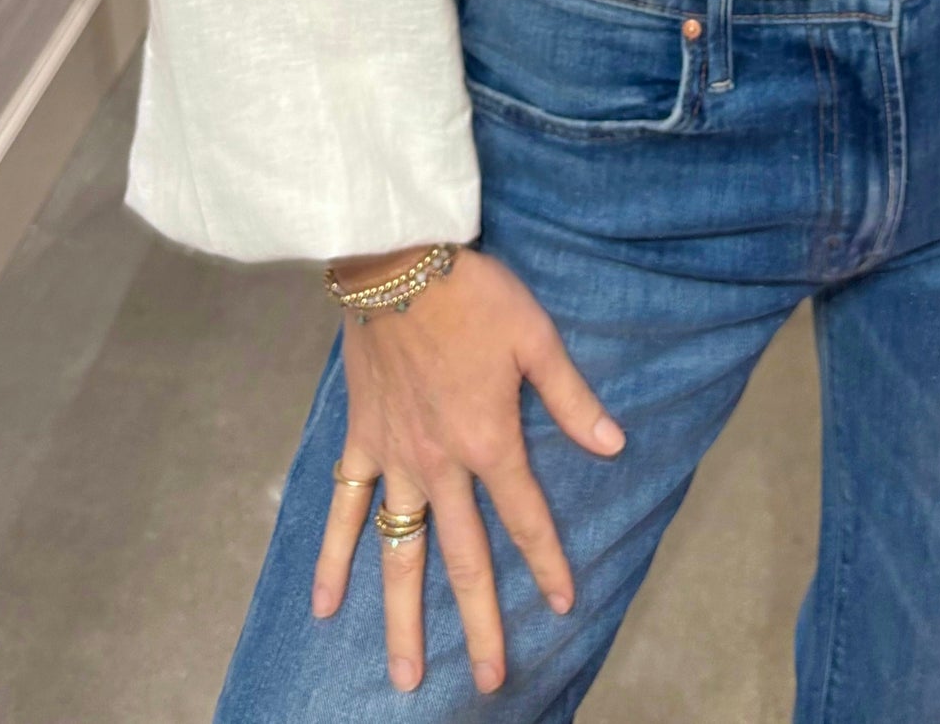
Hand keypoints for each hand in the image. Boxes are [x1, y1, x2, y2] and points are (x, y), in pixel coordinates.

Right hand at [315, 246, 625, 696]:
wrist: (396, 260)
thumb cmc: (472, 293)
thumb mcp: (536, 337)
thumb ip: (571, 399)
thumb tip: (614, 447)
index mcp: (488, 440)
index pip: (525, 516)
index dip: (548, 561)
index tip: (565, 603)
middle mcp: (440, 465)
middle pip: (463, 558)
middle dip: (480, 622)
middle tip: (491, 679)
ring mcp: (394, 459)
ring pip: (399, 552)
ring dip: (403, 618)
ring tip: (405, 676)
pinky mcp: (360, 440)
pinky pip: (343, 509)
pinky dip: (333, 557)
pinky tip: (325, 605)